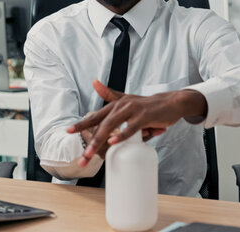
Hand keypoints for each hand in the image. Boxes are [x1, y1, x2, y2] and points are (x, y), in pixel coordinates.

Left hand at [67, 80, 206, 164]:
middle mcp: (121, 106)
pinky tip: (113, 142)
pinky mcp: (144, 117)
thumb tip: (94, 82)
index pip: (95, 116)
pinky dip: (122, 136)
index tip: (68, 132)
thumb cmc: (147, 105)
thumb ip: (110, 94)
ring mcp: (132, 110)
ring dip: (100, 141)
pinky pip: (131, 128)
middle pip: (101, 124)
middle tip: (83, 156)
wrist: (171, 102)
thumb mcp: (126, 99)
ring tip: (91, 153)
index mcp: (115, 105)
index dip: (81, 124)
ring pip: (112, 126)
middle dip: (90, 141)